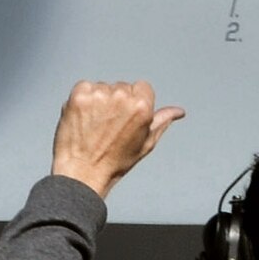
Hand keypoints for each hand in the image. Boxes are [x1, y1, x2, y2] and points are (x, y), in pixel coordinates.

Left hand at [49, 80, 183, 199]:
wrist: (83, 172)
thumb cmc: (115, 162)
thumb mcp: (146, 143)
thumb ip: (162, 121)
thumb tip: (179, 111)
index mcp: (142, 106)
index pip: (142, 87)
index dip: (134, 103)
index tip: (125, 118)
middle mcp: (121, 97)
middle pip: (122, 87)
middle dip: (116, 102)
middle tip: (108, 125)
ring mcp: (99, 95)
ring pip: (103, 87)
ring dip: (99, 101)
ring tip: (94, 124)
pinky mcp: (79, 96)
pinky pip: (84, 87)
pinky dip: (83, 100)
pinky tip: (83, 118)